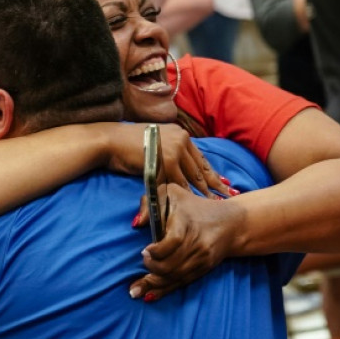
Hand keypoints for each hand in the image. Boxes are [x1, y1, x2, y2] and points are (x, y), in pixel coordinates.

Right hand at [103, 123, 233, 198]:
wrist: (110, 141)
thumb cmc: (128, 144)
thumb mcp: (155, 142)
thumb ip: (169, 150)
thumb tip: (178, 163)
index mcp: (180, 134)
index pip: (200, 157)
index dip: (211, 172)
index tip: (223, 182)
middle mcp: (181, 140)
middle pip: (201, 167)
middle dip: (215, 184)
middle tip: (229, 194)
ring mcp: (174, 151)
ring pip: (192, 177)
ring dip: (204, 192)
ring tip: (215, 203)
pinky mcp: (166, 163)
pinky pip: (178, 183)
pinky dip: (187, 195)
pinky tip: (195, 203)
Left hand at [129, 185, 244, 300]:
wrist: (231, 223)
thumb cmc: (194, 206)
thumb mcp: (171, 193)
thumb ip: (150, 202)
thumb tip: (137, 223)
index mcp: (187, 223)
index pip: (171, 243)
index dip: (155, 251)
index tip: (145, 250)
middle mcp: (196, 244)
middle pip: (170, 265)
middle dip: (151, 267)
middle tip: (144, 260)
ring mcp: (201, 259)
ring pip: (174, 277)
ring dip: (153, 283)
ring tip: (135, 287)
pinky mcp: (203, 269)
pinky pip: (181, 283)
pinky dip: (163, 290)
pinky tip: (148, 295)